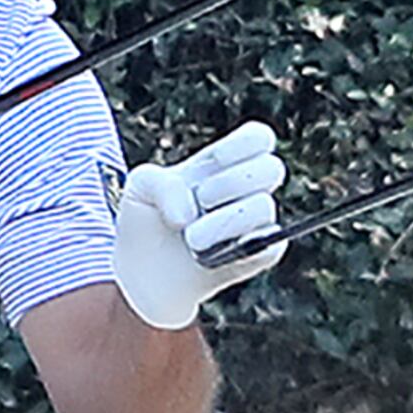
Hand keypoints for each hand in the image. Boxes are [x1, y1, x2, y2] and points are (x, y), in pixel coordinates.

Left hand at [111, 118, 285, 330]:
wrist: (143, 273)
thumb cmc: (146, 220)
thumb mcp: (141, 188)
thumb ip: (162, 184)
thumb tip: (189, 215)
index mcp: (223, 164)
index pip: (258, 138)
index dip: (243, 143)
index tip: (214, 159)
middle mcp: (245, 191)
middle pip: (271, 168)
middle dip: (231, 182)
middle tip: (202, 199)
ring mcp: (254, 225)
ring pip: (264, 207)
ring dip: (224, 221)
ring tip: (192, 239)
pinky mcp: (256, 257)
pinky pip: (271, 247)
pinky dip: (243, 249)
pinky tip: (213, 257)